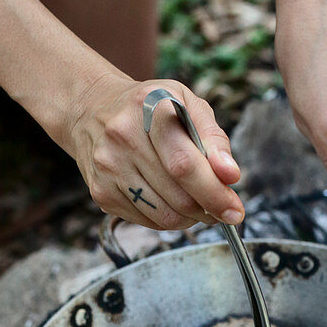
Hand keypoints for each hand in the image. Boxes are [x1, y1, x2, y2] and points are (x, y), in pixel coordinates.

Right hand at [67, 74, 243, 230]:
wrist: (92, 109)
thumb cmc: (150, 109)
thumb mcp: (186, 104)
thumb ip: (213, 138)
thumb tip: (231, 175)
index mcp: (150, 108)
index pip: (186, 164)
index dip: (214, 193)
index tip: (235, 209)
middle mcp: (124, 137)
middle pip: (178, 196)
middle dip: (208, 210)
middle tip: (221, 209)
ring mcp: (109, 167)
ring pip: (164, 216)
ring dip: (190, 219)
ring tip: (197, 204)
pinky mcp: (101, 193)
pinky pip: (147, 222)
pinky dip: (168, 219)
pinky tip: (170, 201)